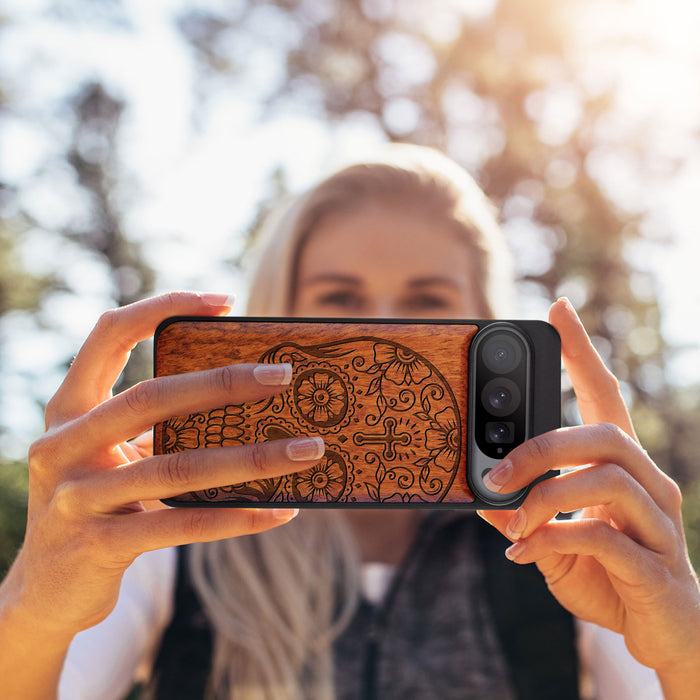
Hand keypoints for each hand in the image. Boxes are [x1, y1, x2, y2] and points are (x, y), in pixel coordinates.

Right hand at [3, 292, 324, 639]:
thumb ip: (156, 427)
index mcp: (69, 409)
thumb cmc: (98, 504)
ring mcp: (76, 498)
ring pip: (177, 467)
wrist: (46, 591)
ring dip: (252, 458)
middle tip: (284, 375)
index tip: (224, 301)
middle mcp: (62, 446)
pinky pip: (182, 525)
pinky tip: (280, 511)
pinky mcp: (98, 546)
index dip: (162, 308)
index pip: (109, 334)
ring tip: (307, 450)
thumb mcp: (112, 456)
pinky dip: (236, 517)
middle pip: (151, 398)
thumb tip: (247, 400)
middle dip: (224, 383)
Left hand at [478, 298, 699, 692]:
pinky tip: (525, 554)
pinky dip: (553, 540)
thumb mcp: (553, 540)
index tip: (558, 309)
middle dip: (541, 447)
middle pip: (604, 434)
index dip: (582, 352)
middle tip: (495, 472)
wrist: (663, 634)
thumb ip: (522, 515)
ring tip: (512, 522)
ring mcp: (659, 523)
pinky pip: (604, 538)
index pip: (605, 395)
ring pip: (607, 479)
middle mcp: (649, 484)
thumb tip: (479, 496)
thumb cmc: (609, 576)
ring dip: (545, 497)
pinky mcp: (657, 566)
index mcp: (622, 468)